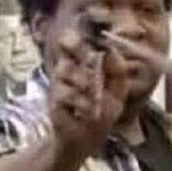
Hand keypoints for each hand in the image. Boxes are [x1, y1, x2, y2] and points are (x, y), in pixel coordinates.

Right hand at [48, 28, 130, 155]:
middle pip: (67, 45)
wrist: (87, 139)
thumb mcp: (118, 91)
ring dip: (84, 82)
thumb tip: (112, 50)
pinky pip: (65, 93)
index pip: (76, 39)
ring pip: (65, 70)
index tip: (93, 34)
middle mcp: (69, 67)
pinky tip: (89, 111)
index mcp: (84, 62)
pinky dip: (81, 102)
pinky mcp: (53, 100)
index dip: (81, 31)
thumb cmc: (102, 111)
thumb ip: (117, 71)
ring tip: (96, 96)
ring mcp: (59, 83)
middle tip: (92, 56)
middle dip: (79, 47)